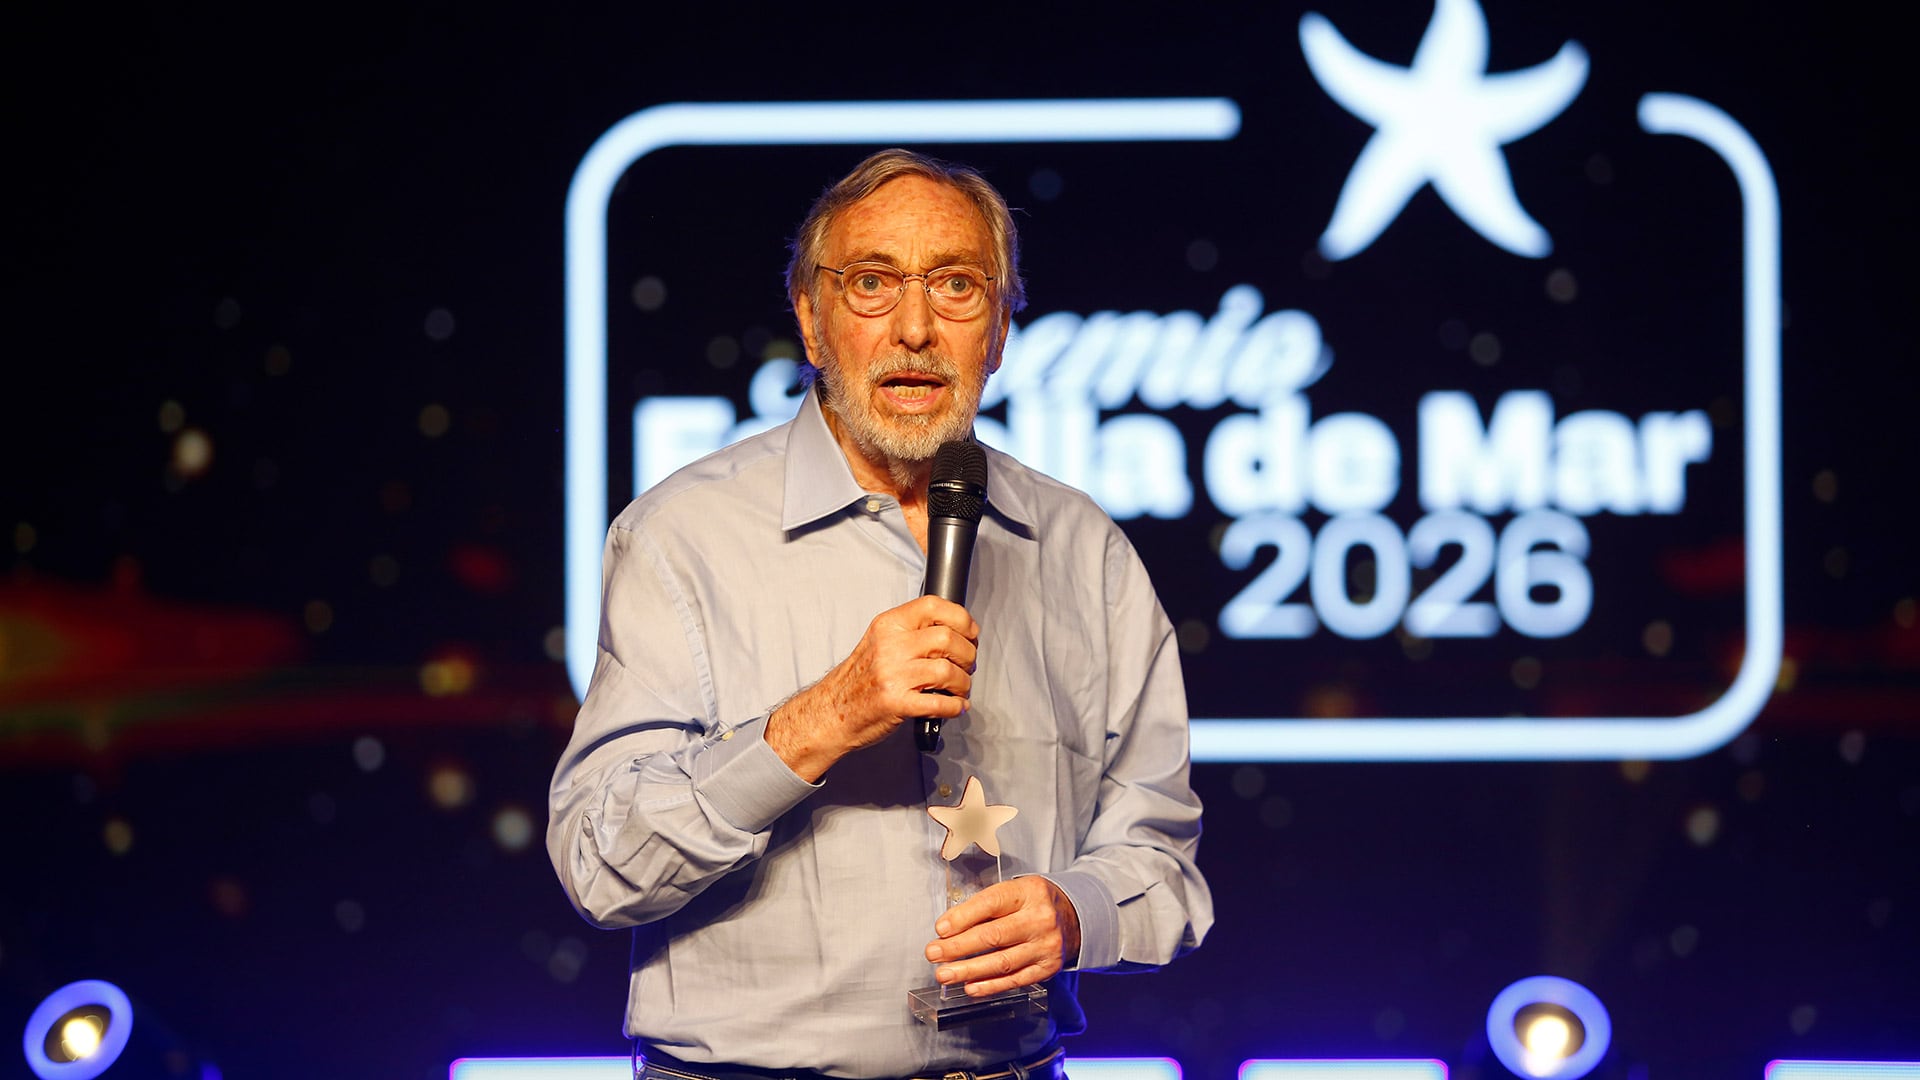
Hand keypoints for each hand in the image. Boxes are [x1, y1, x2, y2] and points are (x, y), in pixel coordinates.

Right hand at [766, 595, 977, 780]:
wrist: (831, 711)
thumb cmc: (859, 679)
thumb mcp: (880, 642)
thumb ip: (911, 632)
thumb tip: (955, 631)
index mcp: (888, 625)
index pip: (933, 606)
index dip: (961, 618)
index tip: (971, 633)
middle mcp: (890, 646)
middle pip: (947, 639)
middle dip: (968, 655)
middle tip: (967, 665)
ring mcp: (892, 675)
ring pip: (948, 671)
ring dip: (963, 683)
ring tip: (960, 689)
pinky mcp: (896, 704)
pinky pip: (940, 703)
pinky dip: (955, 707)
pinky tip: (954, 707)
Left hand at [923, 877, 1080, 997]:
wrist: (1075, 918)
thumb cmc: (1034, 903)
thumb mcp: (1015, 891)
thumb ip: (985, 906)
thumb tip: (949, 928)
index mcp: (1029, 892)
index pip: (992, 903)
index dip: (963, 917)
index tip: (940, 929)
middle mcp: (1040, 919)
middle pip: (994, 936)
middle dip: (958, 947)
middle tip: (933, 953)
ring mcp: (1046, 946)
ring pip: (1002, 962)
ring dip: (969, 971)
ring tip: (945, 974)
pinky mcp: (1047, 968)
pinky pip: (1015, 980)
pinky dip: (990, 986)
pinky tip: (970, 987)